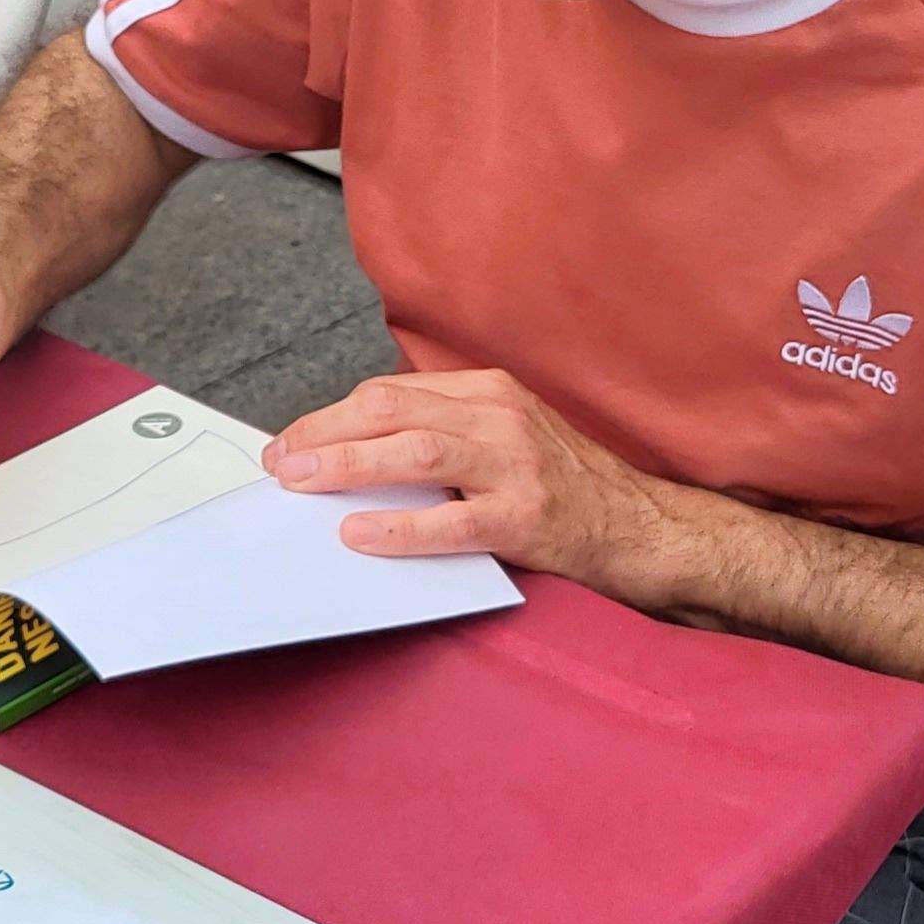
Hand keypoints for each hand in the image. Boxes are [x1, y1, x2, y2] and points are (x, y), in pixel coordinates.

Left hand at [265, 370, 690, 602]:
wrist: (644, 527)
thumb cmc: (569, 487)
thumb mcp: (508, 437)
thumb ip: (445, 433)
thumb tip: (357, 451)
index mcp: (489, 391)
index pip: (390, 393)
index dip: (330, 416)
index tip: (292, 442)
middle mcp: (500, 416)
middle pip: (390, 410)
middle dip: (323, 433)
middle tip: (279, 462)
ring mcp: (516, 466)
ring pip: (414, 452)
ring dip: (346, 465)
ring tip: (300, 484)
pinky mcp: (526, 518)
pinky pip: (450, 521)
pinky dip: (398, 526)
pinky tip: (359, 532)